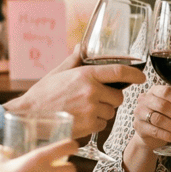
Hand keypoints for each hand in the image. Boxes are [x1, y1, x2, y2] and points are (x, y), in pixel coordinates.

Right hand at [7, 49, 145, 136]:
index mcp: (86, 75)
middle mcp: (91, 91)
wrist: (29, 117)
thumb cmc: (42, 95)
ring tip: (83, 110)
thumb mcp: (58, 73)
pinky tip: (80, 119)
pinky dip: (96, 124)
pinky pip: (103, 125)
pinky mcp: (89, 125)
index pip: (118, 71)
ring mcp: (91, 109)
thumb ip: (74, 60)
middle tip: (95, 99)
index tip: (142, 77)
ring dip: (103, 112)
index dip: (134, 74)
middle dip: (111, 98)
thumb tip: (82, 46)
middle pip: (118, 96)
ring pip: (111, 112)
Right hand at [131, 85, 170, 151]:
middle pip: (163, 106)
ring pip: (159, 119)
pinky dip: (168, 135)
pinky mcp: (139, 127)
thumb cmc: (162, 115)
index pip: (166, 91)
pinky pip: (155, 131)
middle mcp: (145, 99)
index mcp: (155, 91)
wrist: (148, 133)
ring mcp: (140, 113)